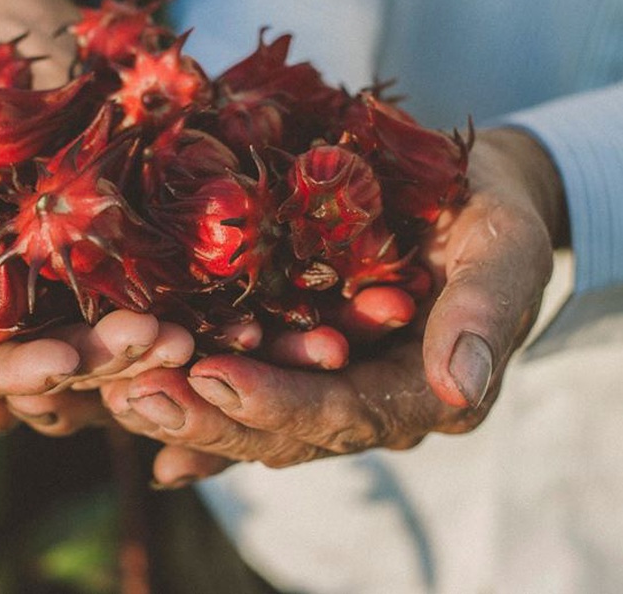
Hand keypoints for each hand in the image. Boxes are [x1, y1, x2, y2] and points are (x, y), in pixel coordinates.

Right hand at [0, 307, 193, 439]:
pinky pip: (104, 308)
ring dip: (138, 346)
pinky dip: (147, 308)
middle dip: (103, 362)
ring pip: (87, 349)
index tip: (63, 365)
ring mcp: (26, 327)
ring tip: (189, 332)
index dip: (17, 372)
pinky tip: (196, 308)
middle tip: (162, 344)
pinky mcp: (58, 296)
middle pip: (47, 370)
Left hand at [100, 128, 564, 485]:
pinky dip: (192, 401)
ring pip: (252, 415)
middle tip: (136, 396)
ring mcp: (331, 383)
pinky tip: (130, 406)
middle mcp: (370, 401)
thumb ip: (485, 313)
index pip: (344, 412)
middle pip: (283, 430)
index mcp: (424, 391)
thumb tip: (462, 389)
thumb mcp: (506, 247)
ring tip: (116, 393)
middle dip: (209, 416)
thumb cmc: (493, 211)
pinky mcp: (300, 358)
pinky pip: (242, 386)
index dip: (278, 401)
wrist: (472, 193)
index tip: (212, 377)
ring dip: (185, 409)